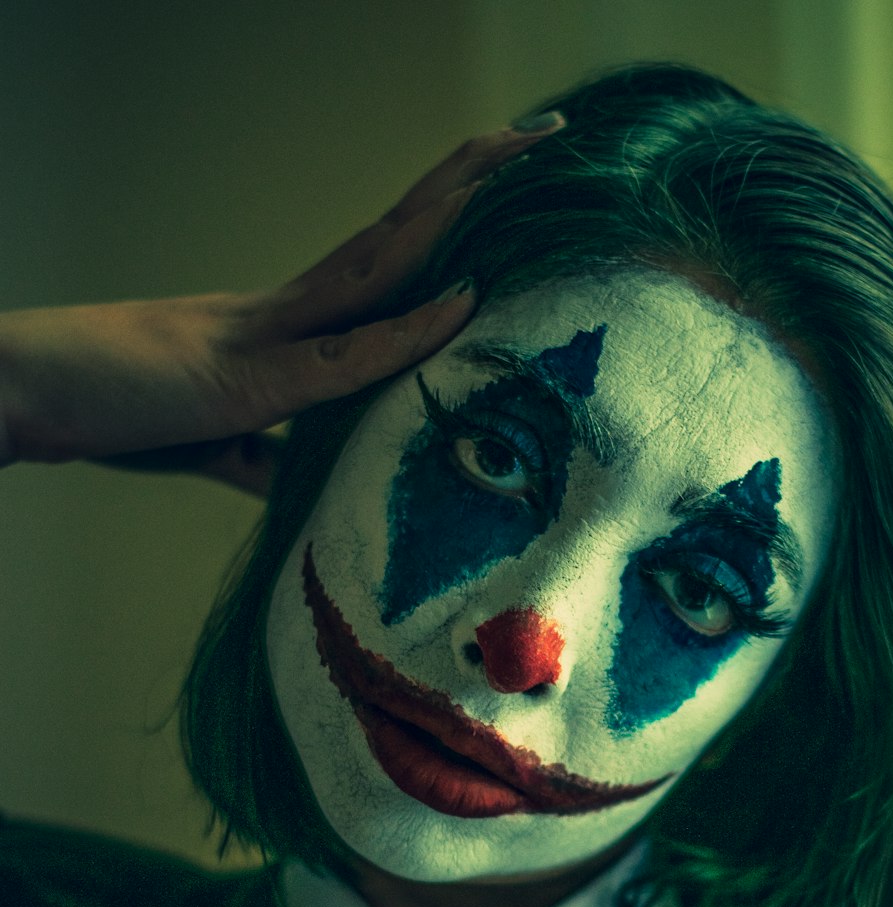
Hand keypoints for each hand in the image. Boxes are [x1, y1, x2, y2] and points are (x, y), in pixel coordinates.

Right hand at [0, 115, 563, 496]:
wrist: (22, 392)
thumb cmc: (108, 410)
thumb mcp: (208, 444)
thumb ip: (264, 460)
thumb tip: (300, 484)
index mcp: (279, 326)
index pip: (377, 265)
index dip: (442, 225)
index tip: (502, 188)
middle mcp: (281, 312)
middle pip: (392, 236)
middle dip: (468, 185)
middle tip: (540, 134)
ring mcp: (262, 337)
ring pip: (375, 264)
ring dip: (450, 217)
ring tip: (518, 165)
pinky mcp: (240, 384)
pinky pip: (339, 357)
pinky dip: (403, 332)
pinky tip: (461, 301)